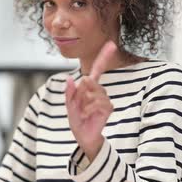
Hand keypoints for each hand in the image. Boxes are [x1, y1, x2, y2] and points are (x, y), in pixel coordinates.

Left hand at [65, 41, 116, 160]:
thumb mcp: (69, 106)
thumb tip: (71, 79)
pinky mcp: (107, 109)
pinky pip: (100, 102)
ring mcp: (104, 100)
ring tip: (82, 111)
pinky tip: (86, 114)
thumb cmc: (77, 121)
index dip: (104, 57)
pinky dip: (89, 108)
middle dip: (83, 89)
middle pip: (92, 80)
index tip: (111, 44)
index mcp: (88, 88)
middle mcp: (98, 91)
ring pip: (96, 91)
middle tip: (78, 101)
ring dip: (86, 101)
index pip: (97, 69)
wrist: (83, 136)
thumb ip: (69, 93)